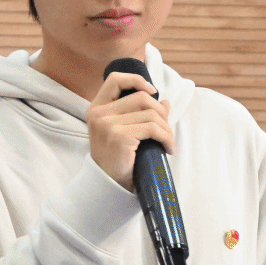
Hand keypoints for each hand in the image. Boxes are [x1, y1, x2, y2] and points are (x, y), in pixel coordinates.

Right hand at [86, 71, 171, 191]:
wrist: (108, 184)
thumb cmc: (117, 159)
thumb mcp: (126, 132)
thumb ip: (141, 114)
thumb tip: (165, 102)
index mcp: (97, 108)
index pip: (115, 79)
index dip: (136, 81)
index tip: (152, 92)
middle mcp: (99, 114)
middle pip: (141, 98)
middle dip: (160, 113)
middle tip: (165, 130)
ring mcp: (108, 125)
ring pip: (150, 113)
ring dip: (166, 128)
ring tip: (168, 141)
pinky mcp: (120, 137)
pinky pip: (152, 129)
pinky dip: (166, 138)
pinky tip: (167, 148)